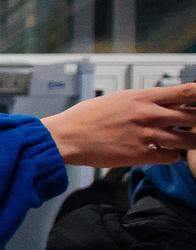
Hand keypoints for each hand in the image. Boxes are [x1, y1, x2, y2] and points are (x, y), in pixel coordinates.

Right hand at [42, 84, 195, 166]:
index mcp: (143, 97)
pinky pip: (173, 157)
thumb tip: (164, 101)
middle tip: (194, 123)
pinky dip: (172, 155)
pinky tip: (163, 152)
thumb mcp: (117, 99)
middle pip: (194, 117)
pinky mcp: (142, 154)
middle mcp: (149, 115)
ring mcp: (147, 135)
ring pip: (189, 140)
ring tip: (183, 140)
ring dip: (189, 141)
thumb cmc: (86, 117)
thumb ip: (144, 100)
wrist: (66, 137)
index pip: (186, 92)